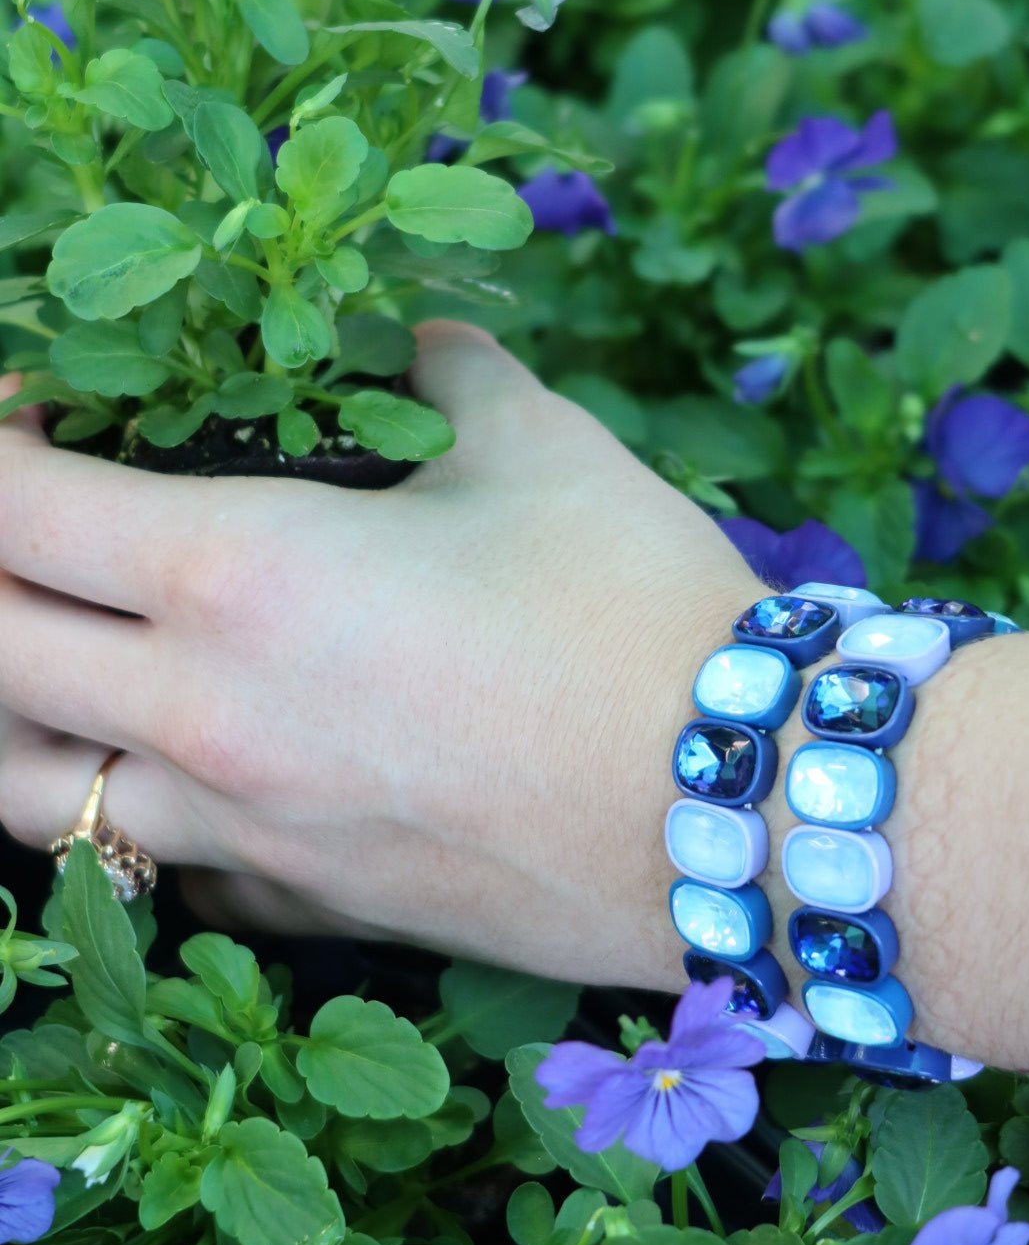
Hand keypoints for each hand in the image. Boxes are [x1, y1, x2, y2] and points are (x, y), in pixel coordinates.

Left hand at [0, 324, 761, 989]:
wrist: (740, 805)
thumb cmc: (633, 605)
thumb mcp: (538, 446)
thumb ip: (444, 374)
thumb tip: (413, 341)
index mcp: (239, 575)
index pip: (14, 506)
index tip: (35, 406)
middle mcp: (206, 714)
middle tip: (42, 517)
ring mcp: (244, 829)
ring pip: (31, 790)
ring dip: (21, 707)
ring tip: (75, 653)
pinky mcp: (303, 903)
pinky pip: (161, 865)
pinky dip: (139, 809)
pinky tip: (203, 764)